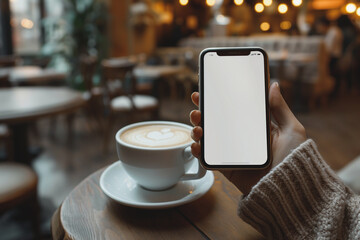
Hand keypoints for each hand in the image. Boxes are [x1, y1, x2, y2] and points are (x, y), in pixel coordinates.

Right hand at [189, 82, 306, 194]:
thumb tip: (273, 85)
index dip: (218, 99)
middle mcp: (240, 138)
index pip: (233, 110)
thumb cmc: (295, 159)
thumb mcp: (291, 129)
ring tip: (197, 126)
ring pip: (208, 138)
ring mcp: (231, 153)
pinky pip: (208, 159)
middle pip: (215, 122)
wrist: (288, 188)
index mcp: (254, 127)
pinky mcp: (226, 168)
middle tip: (196, 103)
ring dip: (197, 129)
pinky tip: (196, 145)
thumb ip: (280, 108)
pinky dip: (198, 152)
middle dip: (202, 111)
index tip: (208, 89)